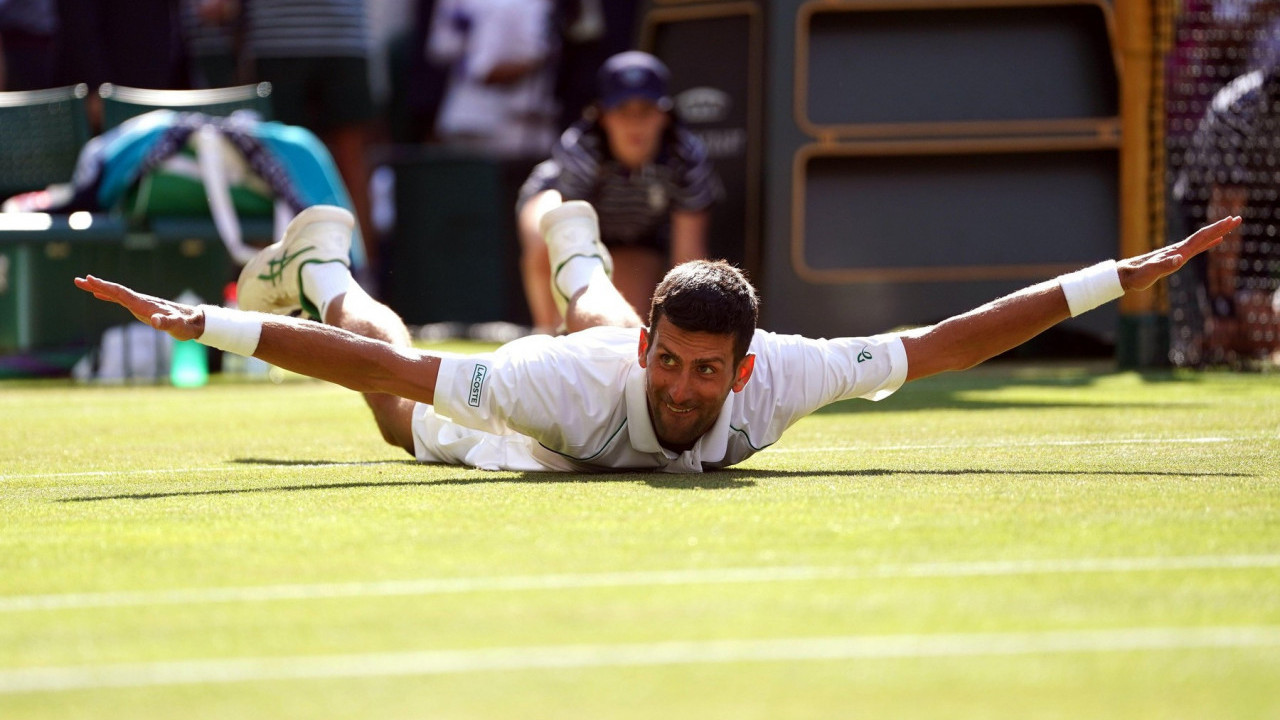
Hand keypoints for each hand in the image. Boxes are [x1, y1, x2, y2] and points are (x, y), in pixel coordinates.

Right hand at [74, 275, 204, 340]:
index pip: (121, 293)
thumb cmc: (185, 325)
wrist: (193, 321)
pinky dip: (109, 296)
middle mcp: (140, 301)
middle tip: (78, 280)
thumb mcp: (177, 326)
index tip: (90, 279)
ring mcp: (140, 304)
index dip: (105, 287)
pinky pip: (121, 300)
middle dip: (97, 285)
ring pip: (116, 294)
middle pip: (115, 291)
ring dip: (99, 289)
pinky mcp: (141, 308)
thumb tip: (156, 321)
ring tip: (83, 284)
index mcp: (144, 304)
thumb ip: (167, 323)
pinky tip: (100, 295)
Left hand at [1118, 216, 1241, 291]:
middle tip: (1238, 219)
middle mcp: (1179, 249)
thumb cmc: (1137, 275)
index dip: (1216, 230)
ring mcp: (1178, 252)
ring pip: (1202, 240)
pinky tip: (1215, 241)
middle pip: (1203, 235)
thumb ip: (1164, 265)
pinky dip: (1208, 243)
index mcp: (1177, 251)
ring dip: (1217, 233)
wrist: (1126, 275)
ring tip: (1230, 226)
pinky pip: (1197, 248)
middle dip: (1221, 227)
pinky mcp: (1176, 257)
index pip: (1200, 237)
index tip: (1230, 221)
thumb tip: (1179, 258)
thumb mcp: (1150, 272)